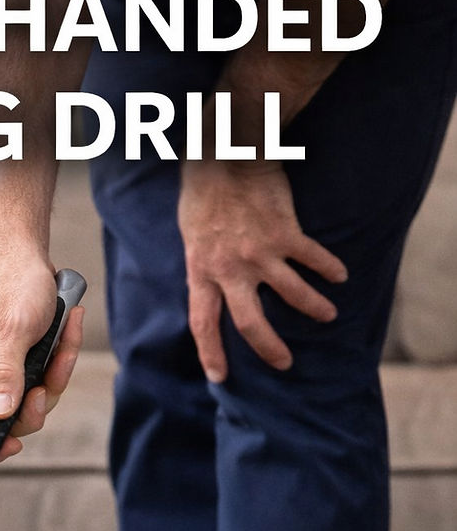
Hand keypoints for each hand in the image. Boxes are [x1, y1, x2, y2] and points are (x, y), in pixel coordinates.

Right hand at [0, 247, 84, 462]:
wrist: (24, 252)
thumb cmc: (13, 284)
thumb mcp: (13, 329)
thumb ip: (6, 373)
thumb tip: (1, 415)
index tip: (16, 446)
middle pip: (8, 422)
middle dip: (37, 406)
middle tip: (49, 381)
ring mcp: (5, 370)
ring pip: (34, 401)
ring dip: (57, 374)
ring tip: (65, 337)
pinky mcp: (25, 361)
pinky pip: (48, 377)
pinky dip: (64, 356)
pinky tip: (71, 326)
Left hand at [177, 158, 347, 382]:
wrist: (226, 154)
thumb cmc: (203, 192)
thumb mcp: (190, 235)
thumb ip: (203, 265)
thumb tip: (207, 286)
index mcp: (202, 271)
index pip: (203, 322)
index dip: (210, 352)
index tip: (219, 376)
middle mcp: (231, 269)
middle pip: (249, 322)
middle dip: (268, 348)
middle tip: (284, 364)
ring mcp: (260, 252)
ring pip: (291, 293)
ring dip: (313, 308)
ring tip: (328, 316)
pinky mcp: (285, 232)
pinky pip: (311, 258)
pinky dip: (328, 268)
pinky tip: (339, 276)